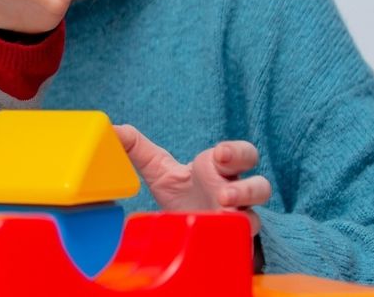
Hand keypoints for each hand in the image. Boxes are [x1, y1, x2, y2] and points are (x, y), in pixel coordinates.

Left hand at [114, 125, 271, 234]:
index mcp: (220, 171)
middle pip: (261, 185)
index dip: (235, 152)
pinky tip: (221, 239)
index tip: (219, 155)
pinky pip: (243, 245)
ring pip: (257, 218)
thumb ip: (136, 148)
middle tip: (222, 192)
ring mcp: (236, 222)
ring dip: (242, 216)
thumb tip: (113, 129)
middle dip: (248, 186)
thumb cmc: (181, 194)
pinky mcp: (232, 245)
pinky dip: (234, 242)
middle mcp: (235, 196)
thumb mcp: (157, 169)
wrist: (189, 232)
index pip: (241, 155)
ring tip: (221, 213)